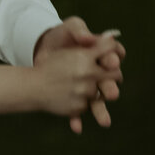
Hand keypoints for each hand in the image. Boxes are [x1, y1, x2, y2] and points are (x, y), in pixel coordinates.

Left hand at [34, 16, 125, 132]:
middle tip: (111, 93)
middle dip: (111, 88)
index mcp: (101, 54)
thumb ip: (79, 30)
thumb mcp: (69, 28)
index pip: (114, 56)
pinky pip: (77, 110)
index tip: (111, 61)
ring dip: (101, 111)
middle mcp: (99, 73)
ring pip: (98, 101)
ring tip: (104, 122)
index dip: (114, 58)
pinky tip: (75, 126)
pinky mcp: (75, 96)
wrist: (40, 50)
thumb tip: (89, 38)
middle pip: (110, 82)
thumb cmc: (60, 36)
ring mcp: (88, 87)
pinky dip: (77, 118)